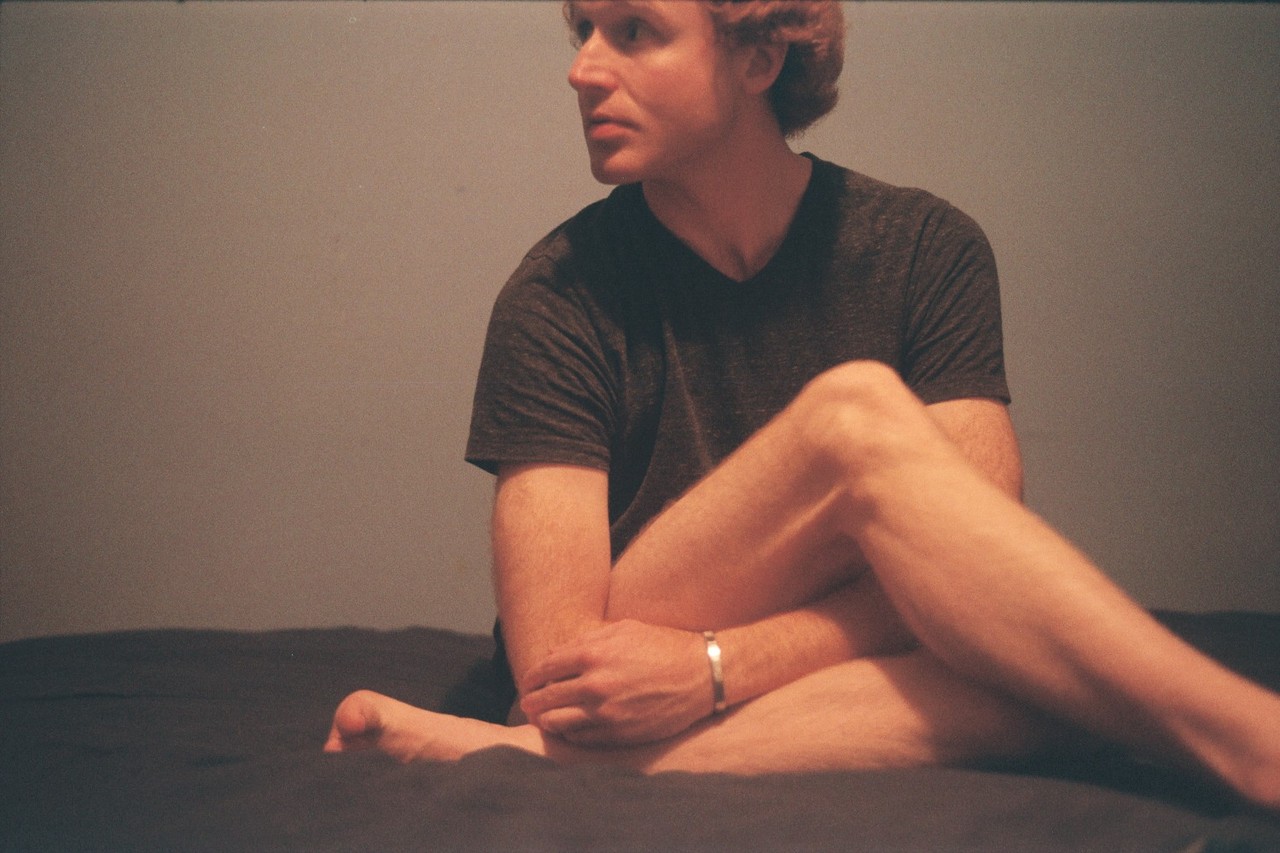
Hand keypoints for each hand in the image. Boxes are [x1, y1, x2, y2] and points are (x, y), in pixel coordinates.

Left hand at [518, 619, 713, 746]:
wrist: (703, 674)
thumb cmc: (663, 646)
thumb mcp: (623, 630)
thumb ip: (584, 641)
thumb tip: (553, 653)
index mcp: (592, 654)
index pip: (543, 669)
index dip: (531, 677)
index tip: (529, 682)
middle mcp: (594, 685)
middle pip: (543, 698)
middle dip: (531, 701)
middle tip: (529, 703)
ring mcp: (605, 713)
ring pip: (555, 723)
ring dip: (546, 720)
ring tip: (546, 717)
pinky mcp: (618, 734)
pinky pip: (579, 739)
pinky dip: (569, 733)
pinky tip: (572, 726)